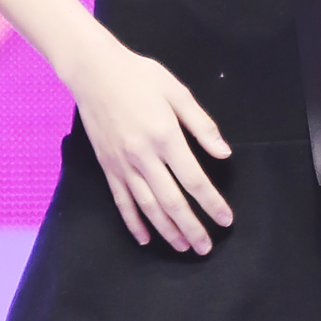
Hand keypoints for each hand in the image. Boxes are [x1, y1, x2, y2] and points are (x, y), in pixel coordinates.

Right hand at [63, 26, 232, 255]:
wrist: (94, 72)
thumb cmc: (140, 77)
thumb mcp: (177, 92)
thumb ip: (202, 125)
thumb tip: (224, 153)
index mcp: (165, 136)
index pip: (194, 179)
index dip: (211, 203)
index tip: (225, 220)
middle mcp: (143, 156)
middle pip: (171, 201)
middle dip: (191, 227)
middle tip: (206, 247)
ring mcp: (122, 164)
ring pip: (148, 206)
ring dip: (167, 230)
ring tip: (184, 247)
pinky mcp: (107, 167)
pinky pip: (121, 201)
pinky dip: (134, 222)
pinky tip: (145, 238)